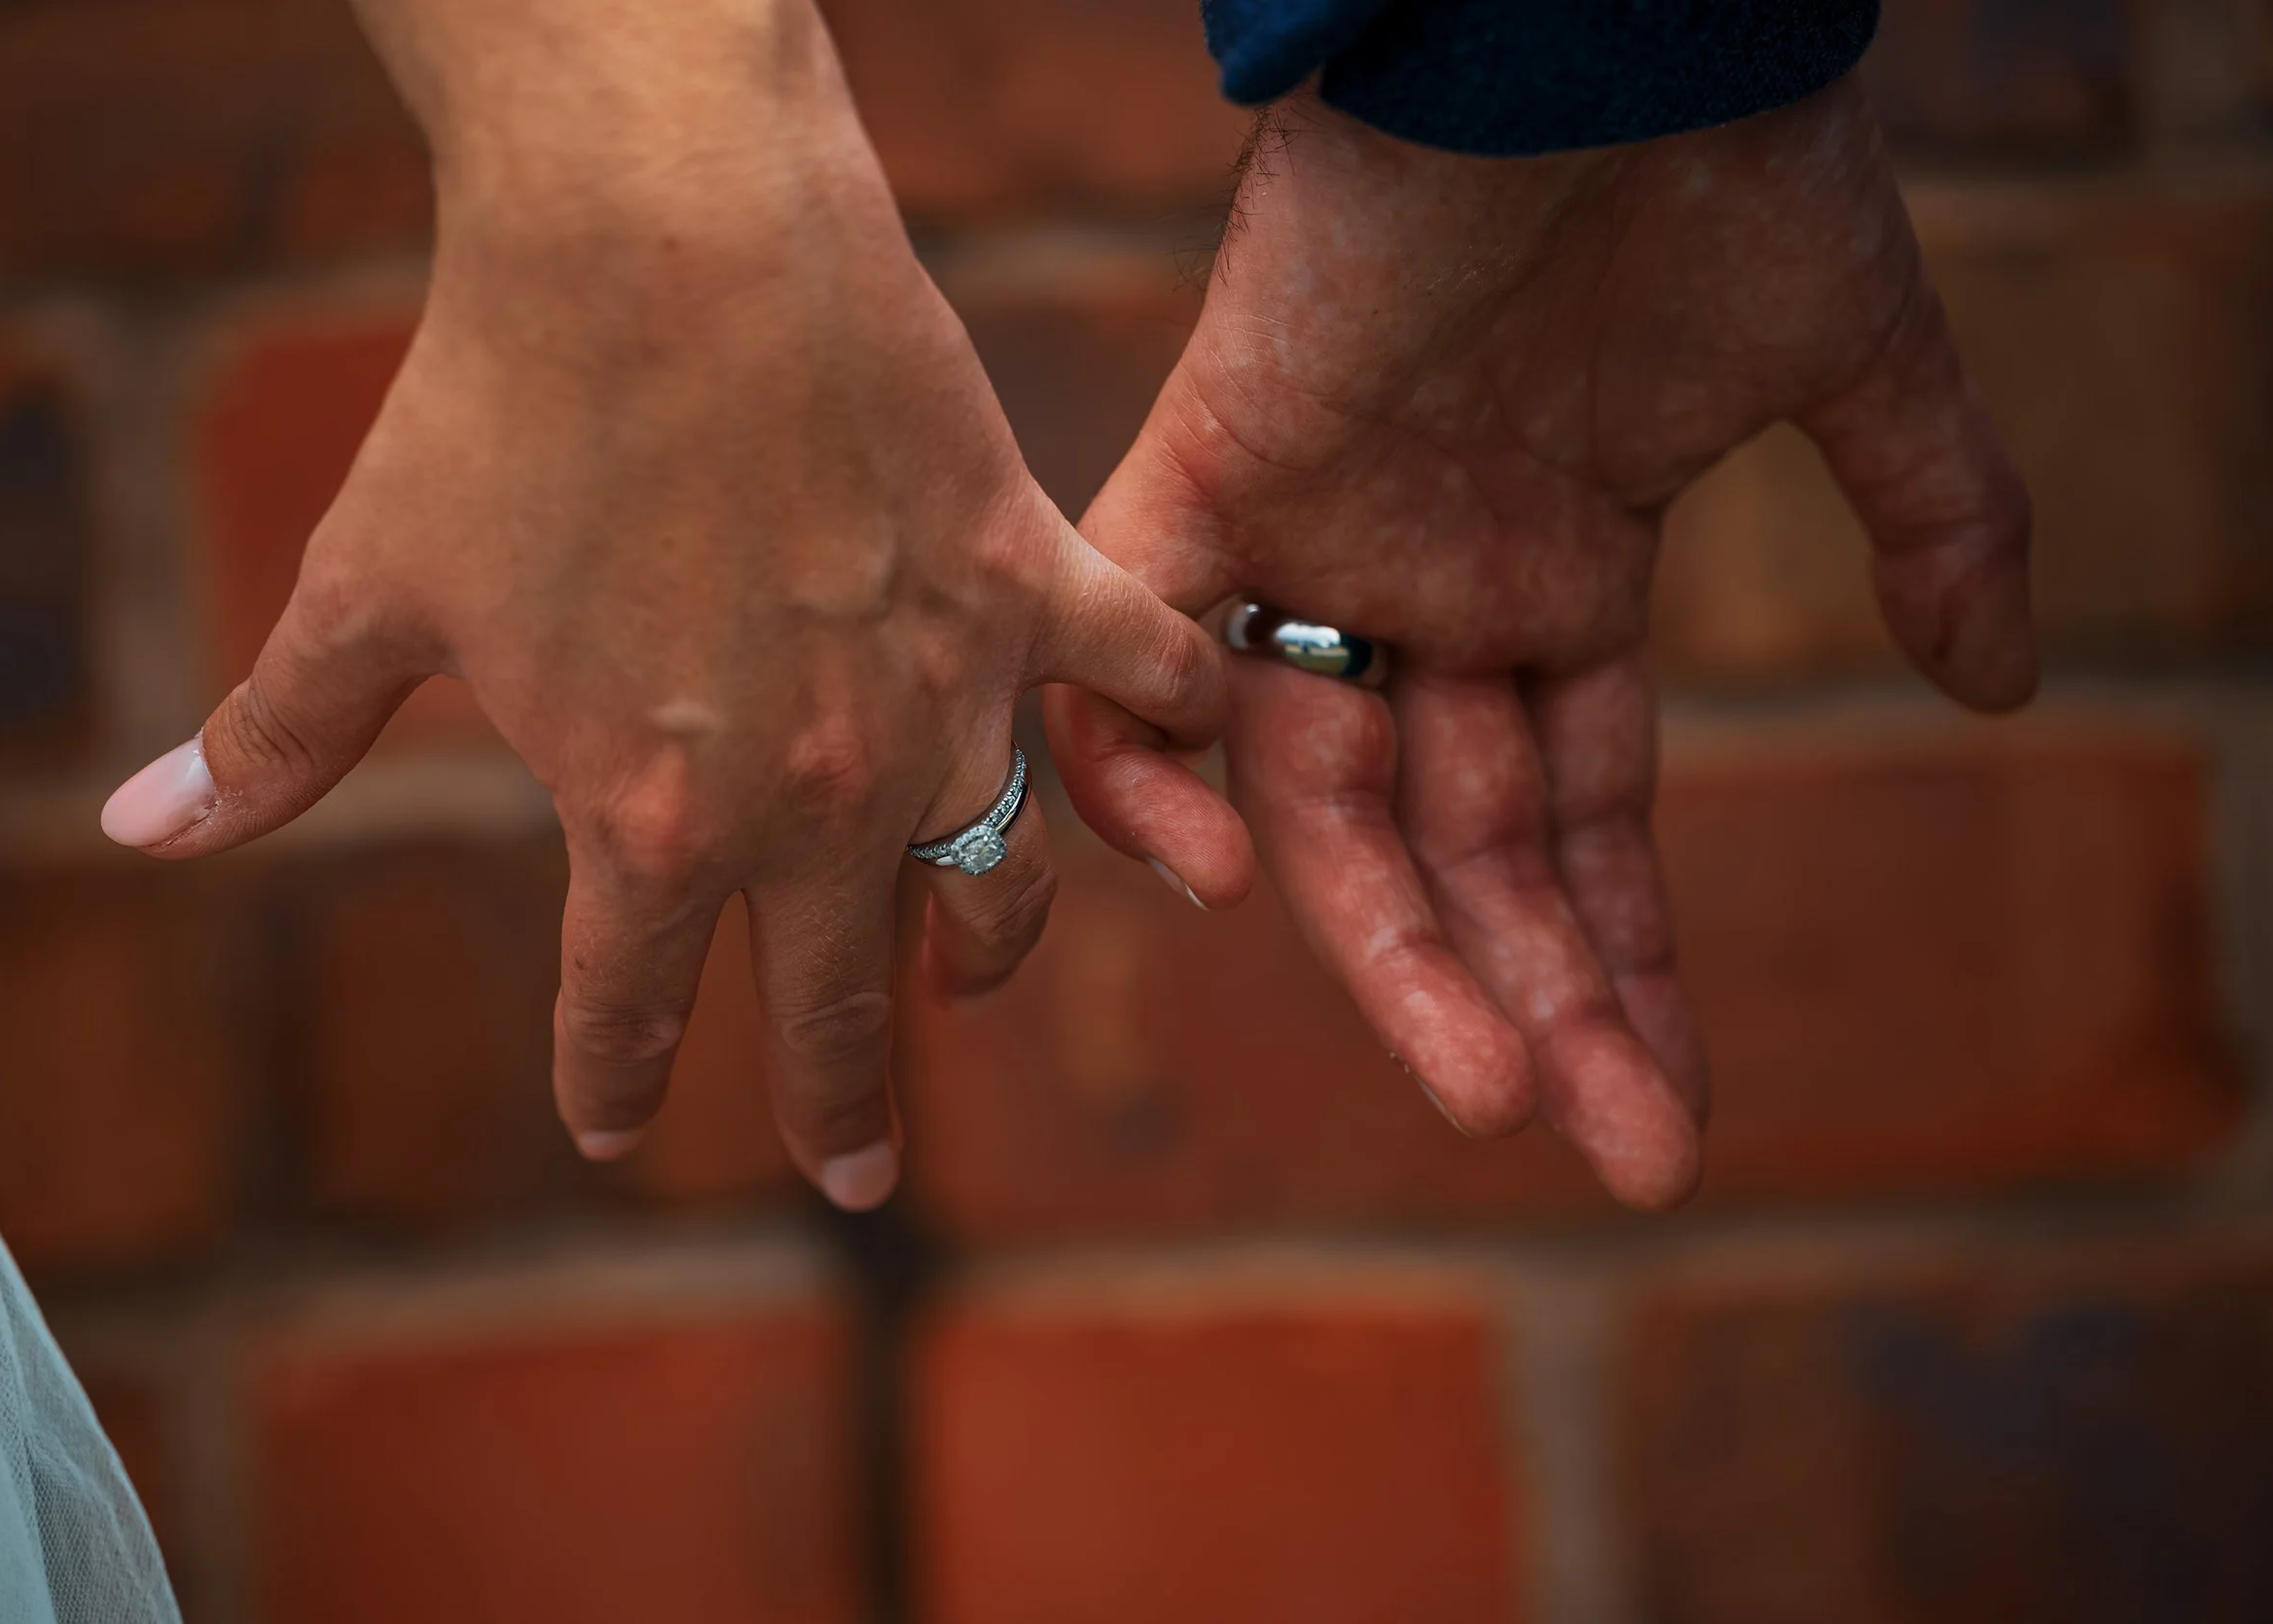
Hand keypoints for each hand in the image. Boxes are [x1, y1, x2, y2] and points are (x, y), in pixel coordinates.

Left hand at [98, 0, 1245, 1208]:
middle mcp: (817, 804)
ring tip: (974, 980)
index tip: (613, 1125)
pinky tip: (1193, 739)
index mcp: (649, 827)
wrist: (655, 229)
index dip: (614, 1081)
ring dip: (988, 953)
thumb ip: (272, 739)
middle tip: (848, 1171)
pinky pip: (1140, 671)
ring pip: (999, 883)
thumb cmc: (493, 407)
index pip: (629, 1011)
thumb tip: (132, 837)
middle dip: (837, 1105)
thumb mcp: (367, 591)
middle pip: (841, 1009)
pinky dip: (1176, 711)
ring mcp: (944, 700)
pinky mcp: (1025, 581)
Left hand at [1048, 76, 2034, 1209]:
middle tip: (1597, 1143)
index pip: (1575, 826)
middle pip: (1456, 845)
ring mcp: (1318, 545)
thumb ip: (1932, 517)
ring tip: (1482, 1083)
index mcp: (1554, 587)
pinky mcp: (1214, 465)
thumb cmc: (1720, 163)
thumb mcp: (1853, 364)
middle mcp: (1426, 595)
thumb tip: (2003, 680)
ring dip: (1388, 944)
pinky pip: (1132, 643)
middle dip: (1525, 997)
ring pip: (1317, 795)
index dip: (1617, 967)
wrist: (1596, 21)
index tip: (1659, 1111)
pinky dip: (1136, 760)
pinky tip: (1214, 885)